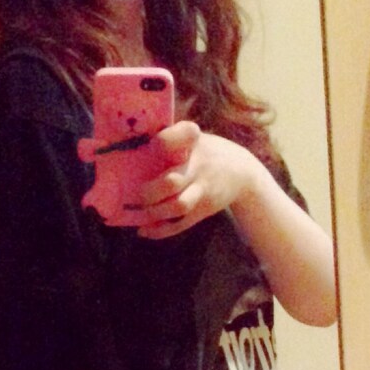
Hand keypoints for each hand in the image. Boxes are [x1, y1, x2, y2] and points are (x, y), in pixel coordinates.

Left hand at [134, 122, 257, 239]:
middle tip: (136, 195)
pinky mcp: (204, 209)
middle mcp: (198, 165)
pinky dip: (160, 230)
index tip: (148, 148)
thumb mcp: (193, 139)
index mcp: (193, 141)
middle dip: (149, 192)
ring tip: (138, 215)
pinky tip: (145, 230)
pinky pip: (181, 223)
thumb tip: (126, 151)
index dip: (160, 144)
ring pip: (177, 206)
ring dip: (153, 214)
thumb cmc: (204, 152)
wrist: (242, 172)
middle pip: (171, 182)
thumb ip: (169, 142)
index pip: (174, 139)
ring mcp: (203, 189)